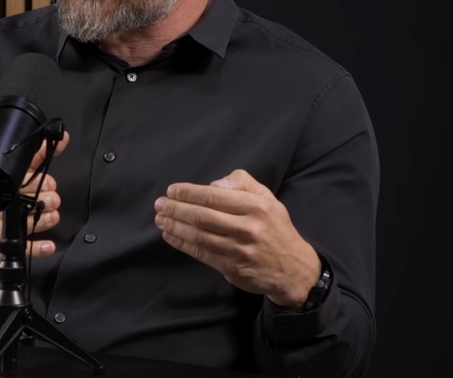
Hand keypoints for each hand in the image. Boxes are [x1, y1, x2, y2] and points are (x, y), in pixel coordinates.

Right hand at [0, 131, 68, 274]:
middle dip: (45, 198)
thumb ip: (36, 161)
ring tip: (52, 216)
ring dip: (45, 219)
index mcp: (6, 188)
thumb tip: (58, 139)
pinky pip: (24, 249)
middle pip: (26, 200)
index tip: (51, 183)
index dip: (39, 180)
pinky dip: (39, 248)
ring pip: (28, 222)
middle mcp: (4, 206)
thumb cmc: (0, 206)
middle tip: (52, 199)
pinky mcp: (5, 247)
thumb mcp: (14, 180)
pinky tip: (49, 245)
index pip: (21, 179)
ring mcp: (3, 227)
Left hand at [153, 169, 320, 307]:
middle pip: (202, 216)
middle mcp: (248, 228)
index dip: (189, 193)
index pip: (214, 196)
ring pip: (198, 236)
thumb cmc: (274, 228)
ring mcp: (239, 251)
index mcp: (256, 207)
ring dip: (174, 226)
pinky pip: (201, 253)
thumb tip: (213, 184)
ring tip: (160, 219)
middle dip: (176, 209)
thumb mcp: (267, 198)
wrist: (292, 269)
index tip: (172, 190)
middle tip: (159, 204)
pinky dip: (182, 244)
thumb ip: (242, 183)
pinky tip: (170, 236)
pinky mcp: (232, 269)